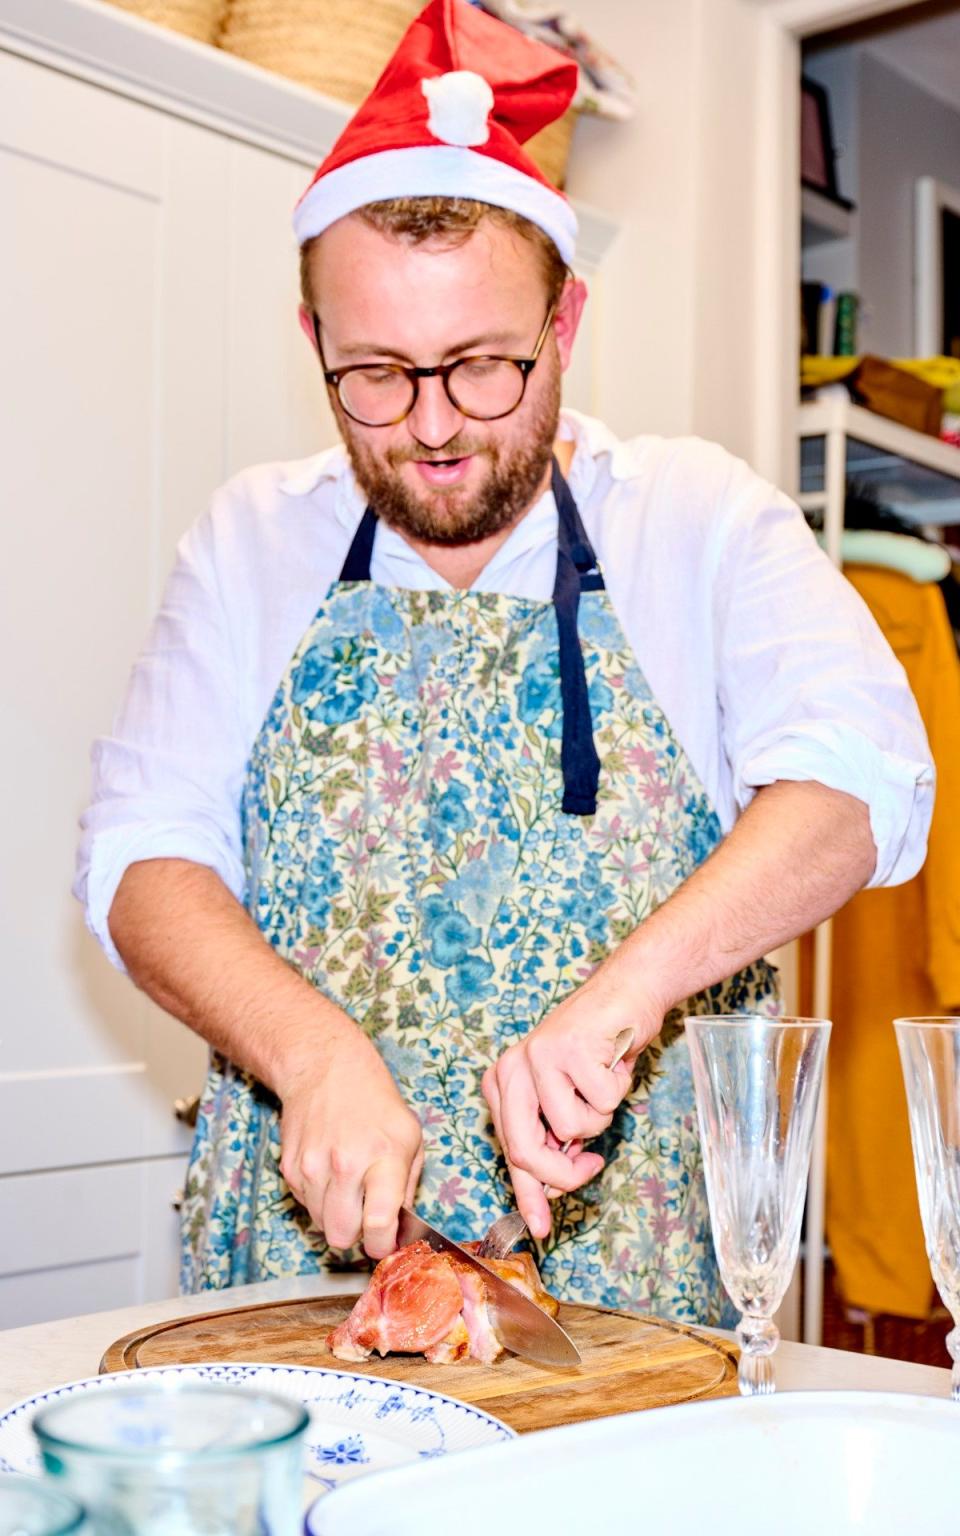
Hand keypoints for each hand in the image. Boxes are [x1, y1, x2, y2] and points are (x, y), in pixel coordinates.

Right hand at [277, 1023, 422, 1260]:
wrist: (326, 1069)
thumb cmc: (376, 1103)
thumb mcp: (411, 1137)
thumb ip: (407, 1187)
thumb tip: (400, 1231)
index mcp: (383, 1155)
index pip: (378, 1223)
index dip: (384, 1244)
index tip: (387, 1241)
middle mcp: (345, 1163)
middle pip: (342, 1236)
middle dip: (357, 1234)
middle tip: (367, 1213)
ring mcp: (312, 1166)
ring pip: (322, 1225)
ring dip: (337, 1216)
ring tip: (349, 1185)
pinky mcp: (290, 1168)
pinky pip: (306, 1206)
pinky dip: (320, 1199)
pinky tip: (330, 1172)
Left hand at [483, 979, 664, 1239]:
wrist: (625, 995)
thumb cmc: (596, 1052)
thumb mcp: (564, 1098)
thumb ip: (551, 1140)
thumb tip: (550, 1191)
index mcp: (503, 1083)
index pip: (511, 1151)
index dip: (528, 1194)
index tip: (541, 1227)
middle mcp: (511, 1069)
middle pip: (529, 1151)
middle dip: (566, 1173)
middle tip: (591, 1166)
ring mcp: (538, 1056)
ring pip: (573, 1129)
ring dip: (600, 1116)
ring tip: (600, 1084)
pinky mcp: (570, 1048)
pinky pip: (601, 1103)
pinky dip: (616, 1090)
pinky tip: (611, 1062)